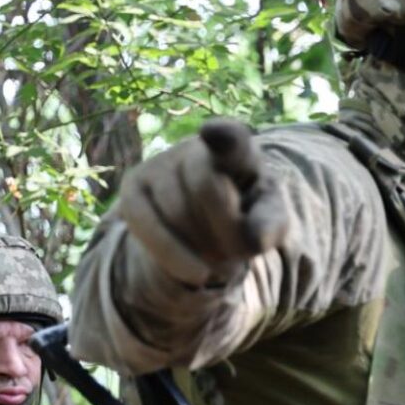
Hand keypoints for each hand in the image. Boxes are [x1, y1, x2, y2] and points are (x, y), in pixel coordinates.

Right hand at [117, 118, 290, 284]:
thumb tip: (256, 240)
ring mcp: (160, 163)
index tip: (213, 133)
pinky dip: (170, 253)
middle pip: (208, 188)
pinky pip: (143, 222)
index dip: (223, 136)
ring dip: (202, 247)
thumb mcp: (269, 221)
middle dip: (227, 229)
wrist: (211, 228)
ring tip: (219, 257)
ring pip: (176, 211)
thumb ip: (271, 225)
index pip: (232, 137)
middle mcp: (196, 147)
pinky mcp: (133, 186)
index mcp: (239, 150)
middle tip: (240, 252)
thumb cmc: (248, 218)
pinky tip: (194, 271)